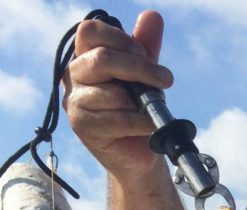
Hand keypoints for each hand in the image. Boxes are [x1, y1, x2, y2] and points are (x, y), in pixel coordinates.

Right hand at [63, 10, 172, 177]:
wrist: (139, 150)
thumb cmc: (137, 108)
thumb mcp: (144, 74)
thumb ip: (146, 46)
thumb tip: (152, 16)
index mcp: (85, 57)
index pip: (90, 32)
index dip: (121, 40)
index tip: (144, 54)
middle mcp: (74, 77)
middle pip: (101, 59)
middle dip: (140, 68)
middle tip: (165, 79)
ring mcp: (74, 102)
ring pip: (112, 93)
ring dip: (142, 101)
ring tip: (152, 110)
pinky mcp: (82, 127)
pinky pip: (116, 118)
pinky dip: (140, 122)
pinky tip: (147, 125)